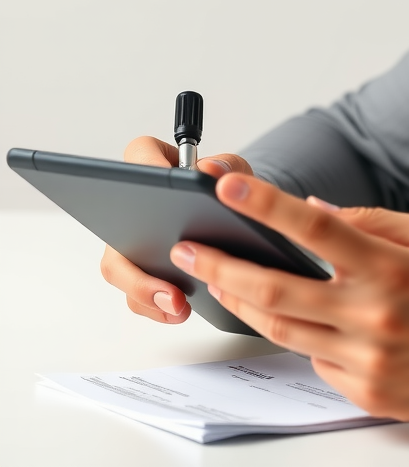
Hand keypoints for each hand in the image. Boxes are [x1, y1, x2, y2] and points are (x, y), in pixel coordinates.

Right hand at [98, 136, 251, 323]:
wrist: (234, 221)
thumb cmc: (227, 191)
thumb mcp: (236, 174)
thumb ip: (228, 168)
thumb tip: (211, 170)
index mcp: (156, 167)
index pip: (139, 155)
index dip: (144, 168)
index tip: (158, 186)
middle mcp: (133, 206)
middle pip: (114, 227)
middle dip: (137, 255)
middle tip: (164, 270)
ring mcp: (133, 242)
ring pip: (120, 267)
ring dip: (144, 291)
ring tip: (177, 305)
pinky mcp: (142, 272)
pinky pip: (136, 294)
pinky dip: (155, 306)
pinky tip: (180, 311)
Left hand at [169, 174, 408, 430]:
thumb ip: (377, 221)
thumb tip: (318, 214)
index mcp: (391, 269)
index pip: (315, 230)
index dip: (267, 205)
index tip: (229, 188)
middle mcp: (372, 315)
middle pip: (275, 291)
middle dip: (222, 266)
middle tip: (190, 248)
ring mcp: (364, 359)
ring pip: (281, 329)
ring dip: (242, 303)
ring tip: (220, 280)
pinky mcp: (364, 393)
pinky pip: (313, 358)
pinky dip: (297, 333)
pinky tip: (290, 316)